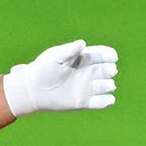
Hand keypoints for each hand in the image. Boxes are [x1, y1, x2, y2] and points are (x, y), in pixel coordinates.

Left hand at [1, 40, 117, 116]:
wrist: (32, 90)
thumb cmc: (42, 70)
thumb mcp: (54, 57)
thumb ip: (68, 51)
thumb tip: (82, 43)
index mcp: (82, 58)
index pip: (101, 55)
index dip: (109, 55)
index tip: (113, 57)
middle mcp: (87, 72)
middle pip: (107, 70)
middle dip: (110, 70)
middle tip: (109, 71)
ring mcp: (86, 87)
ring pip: (106, 86)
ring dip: (108, 85)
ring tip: (107, 85)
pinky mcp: (83, 102)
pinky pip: (99, 102)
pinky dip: (106, 102)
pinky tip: (108, 99)